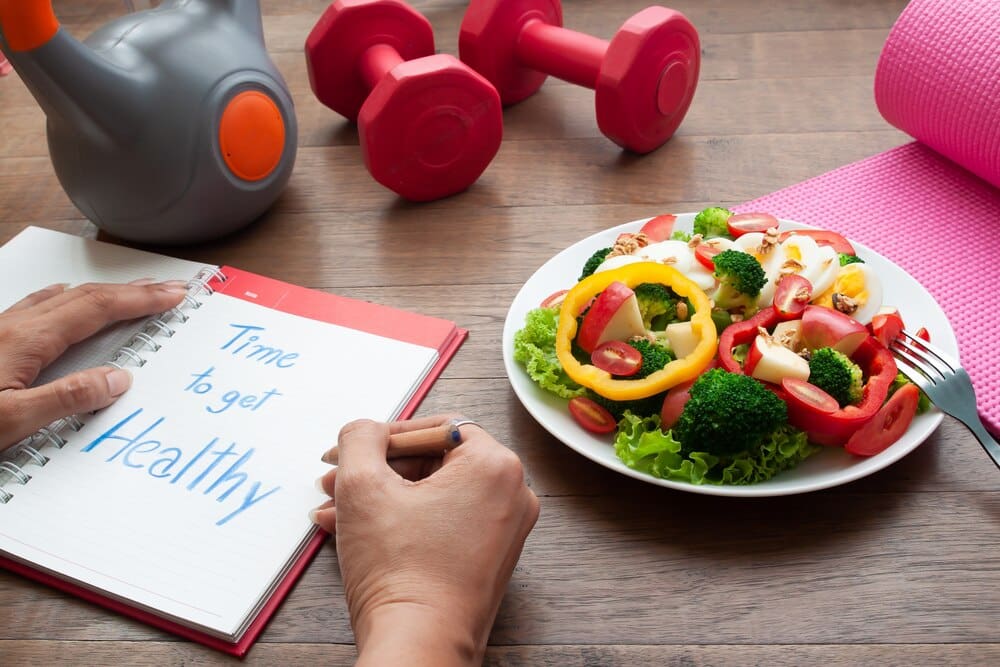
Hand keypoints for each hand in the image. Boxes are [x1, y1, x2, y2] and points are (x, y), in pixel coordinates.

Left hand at [0, 280, 187, 449]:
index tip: (171, 296)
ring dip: (103, 292)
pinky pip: (39, 305)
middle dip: (131, 291)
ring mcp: (1, 329)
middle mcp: (14, 326)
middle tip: (167, 289)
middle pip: (85, 296)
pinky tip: (64, 296)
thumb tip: (117, 380)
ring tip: (131, 291)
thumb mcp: (11, 419)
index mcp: (26, 340)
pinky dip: (66, 297)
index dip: (139, 300)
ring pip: (63, 297)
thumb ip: (66, 398)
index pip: (97, 309)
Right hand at [314, 415, 538, 665]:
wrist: (419, 647)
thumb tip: (366, 429)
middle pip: (434, 461)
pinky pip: (444, 523)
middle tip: (336, 482)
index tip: (349, 451)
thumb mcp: (363, 486)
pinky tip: (356, 533)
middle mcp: (512, 494)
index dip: (383, 437)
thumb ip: (360, 438)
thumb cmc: (400, 574)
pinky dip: (403, 522)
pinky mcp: (490, 560)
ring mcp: (505, 530)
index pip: (435, 428)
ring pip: (433, 495)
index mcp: (495, 466)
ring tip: (336, 511)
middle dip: (377, 471)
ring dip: (382, 498)